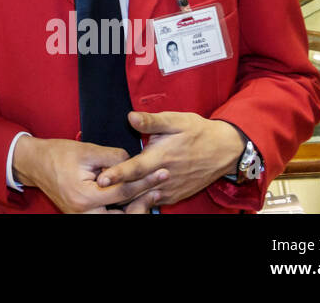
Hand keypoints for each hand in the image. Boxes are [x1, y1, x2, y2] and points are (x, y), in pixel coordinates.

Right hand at [13, 136, 167, 213]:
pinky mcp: (81, 216)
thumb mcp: (87, 150)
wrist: (34, 163)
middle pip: (124, 216)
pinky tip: (133, 200)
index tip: (161, 173)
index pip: (123, 191)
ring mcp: (81, 217)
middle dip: (143, 203)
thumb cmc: (58, 154)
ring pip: (116, 220)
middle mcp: (84, 213)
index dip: (145, 181)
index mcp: (85, 196)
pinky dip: (121, 211)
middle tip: (159, 190)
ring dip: (134, 210)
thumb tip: (134, 163)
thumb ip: (114, 157)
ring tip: (149, 197)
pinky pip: (107, 217)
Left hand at [96, 111, 244, 205]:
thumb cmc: (198, 132)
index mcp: (162, 157)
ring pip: (144, 198)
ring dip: (127, 196)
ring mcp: (170, 189)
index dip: (117, 174)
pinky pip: (153, 202)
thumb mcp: (176, 121)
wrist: (223, 150)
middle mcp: (165, 177)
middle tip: (96, 187)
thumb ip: (152, 121)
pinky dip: (140, 201)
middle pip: (136, 188)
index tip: (101, 179)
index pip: (135, 169)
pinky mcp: (175, 195)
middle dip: (116, 190)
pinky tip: (128, 196)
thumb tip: (130, 117)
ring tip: (108, 194)